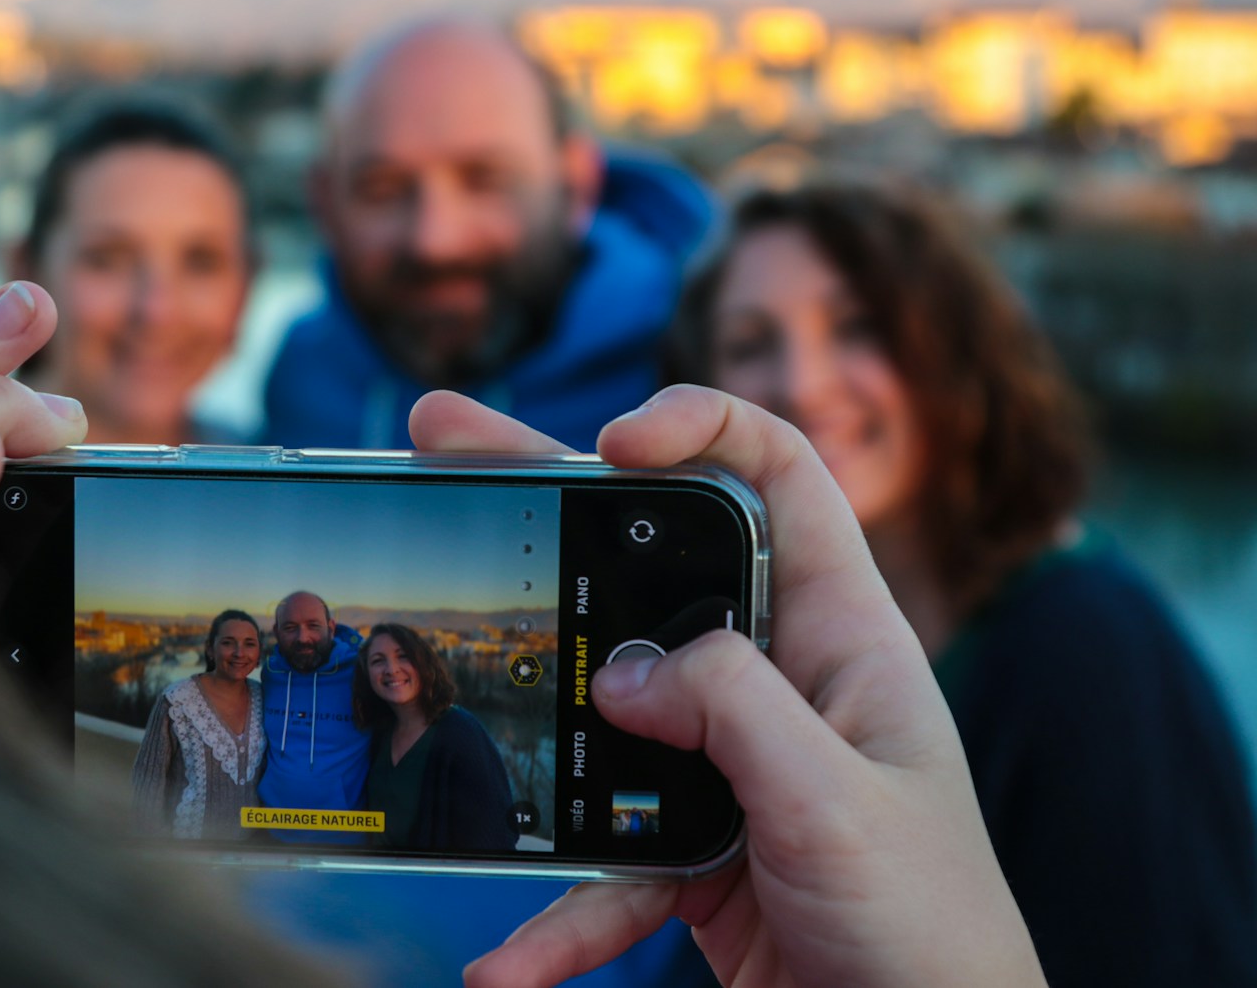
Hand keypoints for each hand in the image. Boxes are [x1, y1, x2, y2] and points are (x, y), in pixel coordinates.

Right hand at [408, 386, 1043, 987]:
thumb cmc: (934, 931)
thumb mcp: (839, 801)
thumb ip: (734, 710)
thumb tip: (622, 670)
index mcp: (840, 637)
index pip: (779, 480)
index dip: (701, 427)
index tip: (613, 443)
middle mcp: (776, 681)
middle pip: (652, 564)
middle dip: (551, 505)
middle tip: (449, 445)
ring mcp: (726, 761)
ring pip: (604, 707)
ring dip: (526, 726)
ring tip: (429, 688)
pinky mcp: (690, 846)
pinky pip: (601, 857)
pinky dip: (557, 911)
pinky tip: (508, 962)